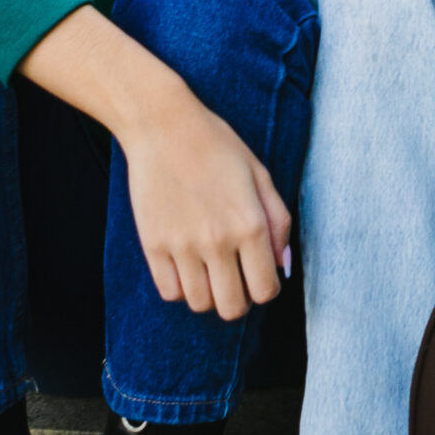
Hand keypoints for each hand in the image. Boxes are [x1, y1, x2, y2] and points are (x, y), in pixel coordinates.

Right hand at [115, 90, 291, 320]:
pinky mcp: (153, 245)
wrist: (164, 127)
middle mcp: (217, 241)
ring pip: (200, 304)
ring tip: (209, 269)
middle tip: (235, 279)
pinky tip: (186, 264)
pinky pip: (170, 292)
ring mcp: (182, 246)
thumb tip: (282, 265)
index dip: (266, 288)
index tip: (258, 275)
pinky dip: (180, 286)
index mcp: (250, 225)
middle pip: (232, 308)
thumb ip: (278, 222)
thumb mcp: (260, 176)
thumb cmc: (217, 147)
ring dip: (208, 293)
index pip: (265, 290)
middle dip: (238, 298)